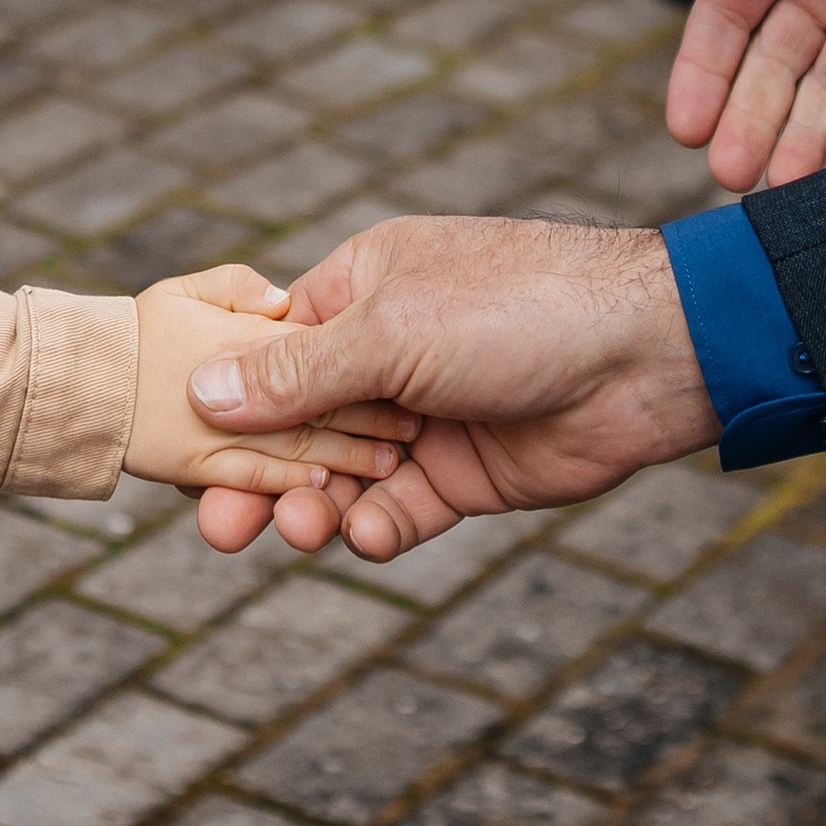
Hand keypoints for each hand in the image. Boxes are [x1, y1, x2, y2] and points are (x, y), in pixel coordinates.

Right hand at [186, 216, 715, 558]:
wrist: (646, 355)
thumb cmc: (518, 308)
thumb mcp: (392, 331)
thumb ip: (297, 374)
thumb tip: (202, 393)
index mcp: (360, 290)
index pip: (267, 350)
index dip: (222, 402)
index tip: (179, 452)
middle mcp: (386, 354)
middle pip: (294, 425)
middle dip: (255, 474)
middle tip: (217, 528)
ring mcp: (424, 418)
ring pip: (340, 475)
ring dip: (311, 507)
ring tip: (300, 531)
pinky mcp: (463, 474)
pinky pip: (398, 511)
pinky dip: (372, 528)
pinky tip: (361, 536)